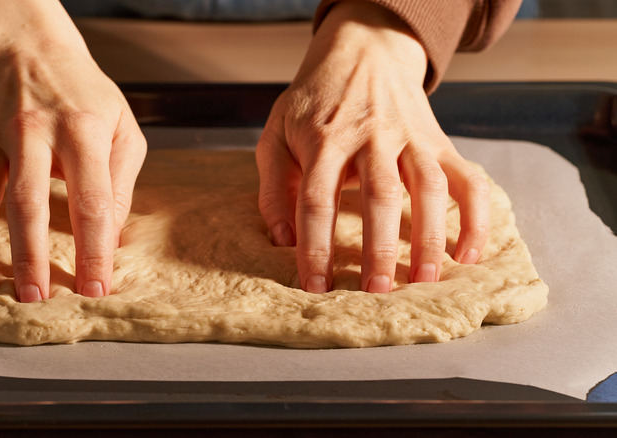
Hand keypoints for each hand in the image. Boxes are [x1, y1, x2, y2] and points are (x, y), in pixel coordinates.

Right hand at [0, 0, 145, 302]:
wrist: (29, 50)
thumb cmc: (85, 98)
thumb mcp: (123, 130)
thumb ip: (121, 183)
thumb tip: (112, 238)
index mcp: (82, 130)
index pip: (91, 200)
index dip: (95, 249)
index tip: (96, 289)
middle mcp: (32, 133)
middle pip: (26, 204)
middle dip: (30, 257)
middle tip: (35, 300)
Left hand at [256, 1, 488, 293]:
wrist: (364, 52)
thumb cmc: (314, 104)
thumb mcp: (276, 133)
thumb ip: (274, 186)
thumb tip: (282, 240)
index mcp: (324, 137)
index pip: (317, 198)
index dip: (315, 245)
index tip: (315, 286)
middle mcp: (371, 136)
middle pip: (378, 194)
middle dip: (378, 247)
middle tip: (375, 291)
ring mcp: (410, 137)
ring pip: (428, 187)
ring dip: (430, 235)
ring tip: (425, 280)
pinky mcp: (439, 142)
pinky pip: (467, 179)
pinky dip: (475, 216)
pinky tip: (469, 253)